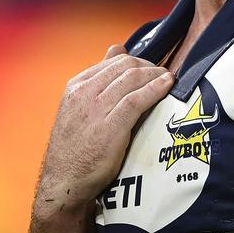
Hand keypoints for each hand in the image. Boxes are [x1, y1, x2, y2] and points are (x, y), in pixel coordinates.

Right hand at [33, 45, 173, 220]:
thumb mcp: (80, 107)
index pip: (115, 61)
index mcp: (77, 86)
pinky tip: (167, 86)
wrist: (64, 184)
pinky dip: (156, 89)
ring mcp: (95, 109)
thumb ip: (99, 79)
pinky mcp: (109, 126)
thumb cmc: (76, 148)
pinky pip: (138, 99)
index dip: (139, 61)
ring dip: (156, 75)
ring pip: (133, 78)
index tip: (153, 68)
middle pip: (126, 66)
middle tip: (164, 73)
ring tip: (169, 78)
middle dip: (150, 66)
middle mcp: (84, 93)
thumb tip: (117, 48)